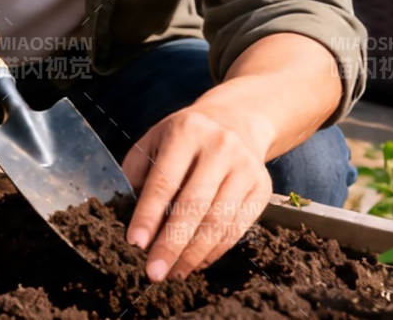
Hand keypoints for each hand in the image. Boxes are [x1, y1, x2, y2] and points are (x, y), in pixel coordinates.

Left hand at [121, 106, 271, 281]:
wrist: (237, 120)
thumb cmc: (186, 136)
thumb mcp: (156, 139)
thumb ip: (139, 172)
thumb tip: (130, 216)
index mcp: (187, 131)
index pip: (164, 180)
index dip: (148, 215)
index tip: (135, 243)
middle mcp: (220, 147)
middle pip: (194, 205)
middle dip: (172, 244)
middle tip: (154, 272)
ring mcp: (246, 167)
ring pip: (218, 221)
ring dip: (194, 254)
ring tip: (174, 272)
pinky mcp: (262, 187)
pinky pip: (237, 228)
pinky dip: (215, 250)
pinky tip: (197, 262)